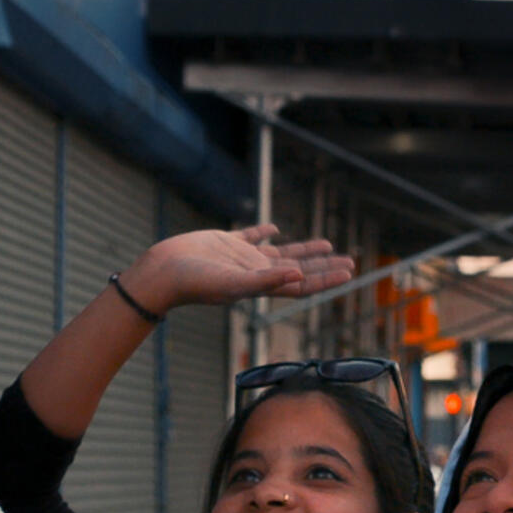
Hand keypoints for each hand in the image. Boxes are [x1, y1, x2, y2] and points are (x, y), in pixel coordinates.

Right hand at [125, 225, 353, 313]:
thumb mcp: (234, 284)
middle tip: (349, 260)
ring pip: (280, 252)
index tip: (349, 272)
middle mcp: (255, 272)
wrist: (163, 272)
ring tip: (327, 245)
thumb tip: (297, 275)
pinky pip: (251, 235)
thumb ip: (266, 280)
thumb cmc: (195, 283)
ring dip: (304, 250)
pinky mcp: (226, 242)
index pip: (302, 284)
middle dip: (324, 266)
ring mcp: (241, 257)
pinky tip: (275, 228)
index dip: (326, 279)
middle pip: (298, 269)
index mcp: (261, 285)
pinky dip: (265, 231)